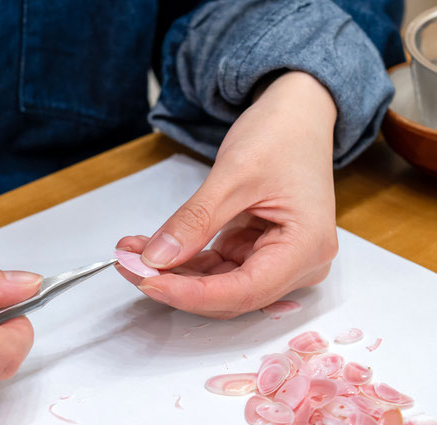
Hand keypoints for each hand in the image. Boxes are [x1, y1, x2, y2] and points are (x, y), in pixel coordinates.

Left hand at [116, 71, 337, 317]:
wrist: (299, 115)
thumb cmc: (283, 135)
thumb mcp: (234, 174)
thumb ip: (195, 220)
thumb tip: (156, 259)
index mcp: (307, 248)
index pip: (244, 292)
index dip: (192, 294)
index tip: (147, 282)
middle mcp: (302, 265)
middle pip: (232, 296)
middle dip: (177, 284)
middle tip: (129, 264)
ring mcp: (282, 262)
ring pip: (221, 287)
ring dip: (176, 274)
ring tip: (132, 252)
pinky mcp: (262, 253)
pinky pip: (221, 270)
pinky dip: (187, 261)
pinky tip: (154, 248)